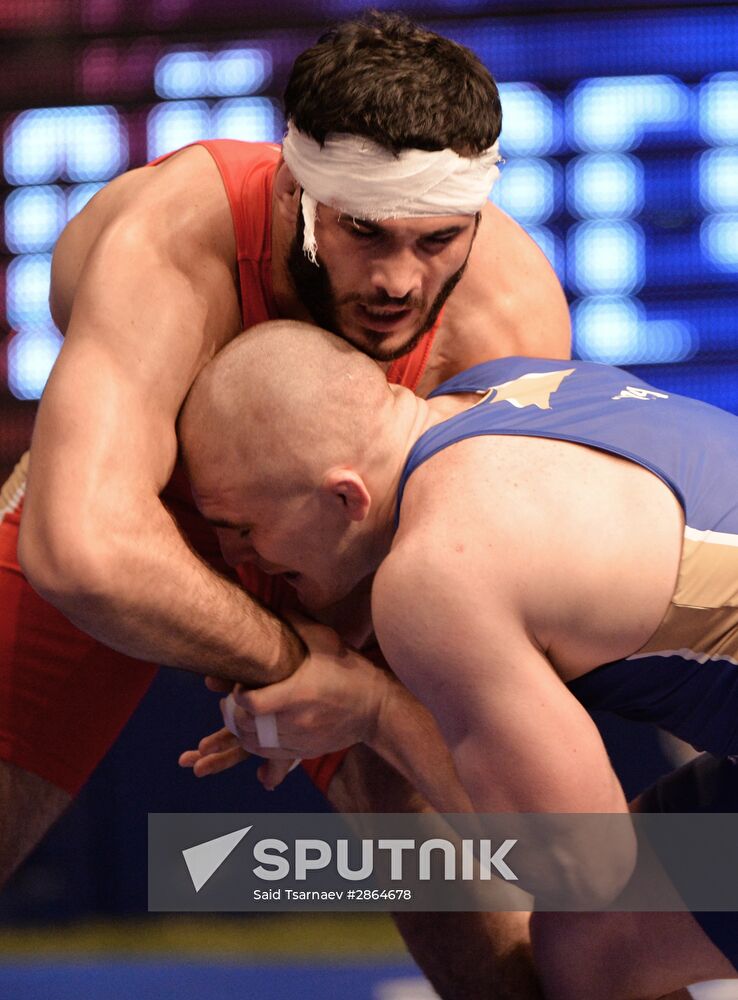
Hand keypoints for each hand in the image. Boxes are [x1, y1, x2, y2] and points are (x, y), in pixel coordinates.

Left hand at [181, 615, 388, 785]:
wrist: (376, 707)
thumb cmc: (350, 670)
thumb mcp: (325, 641)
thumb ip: (296, 624)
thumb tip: (274, 605)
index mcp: (296, 694)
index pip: (250, 704)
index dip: (237, 697)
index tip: (240, 686)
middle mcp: (295, 721)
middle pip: (247, 728)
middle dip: (233, 716)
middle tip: (232, 702)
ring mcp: (300, 739)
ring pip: (255, 745)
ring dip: (242, 733)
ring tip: (240, 718)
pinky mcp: (305, 751)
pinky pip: (270, 755)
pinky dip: (256, 746)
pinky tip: (255, 734)